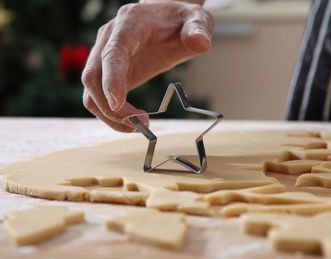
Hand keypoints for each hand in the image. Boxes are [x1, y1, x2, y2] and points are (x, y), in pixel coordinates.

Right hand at [81, 1, 212, 131]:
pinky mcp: (108, 72)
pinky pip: (98, 97)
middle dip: (110, 106)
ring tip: (138, 126)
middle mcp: (109, 38)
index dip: (112, 79)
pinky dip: (110, 114)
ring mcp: (104, 55)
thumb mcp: (197, 18)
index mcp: (129, 23)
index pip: (113, 52)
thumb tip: (199, 42)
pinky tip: (133, 121)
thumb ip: (198, 28)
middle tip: (139, 124)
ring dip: (108, 115)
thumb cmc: (180, 19)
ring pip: (90, 90)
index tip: (118, 105)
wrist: (168, 19)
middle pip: (92, 76)